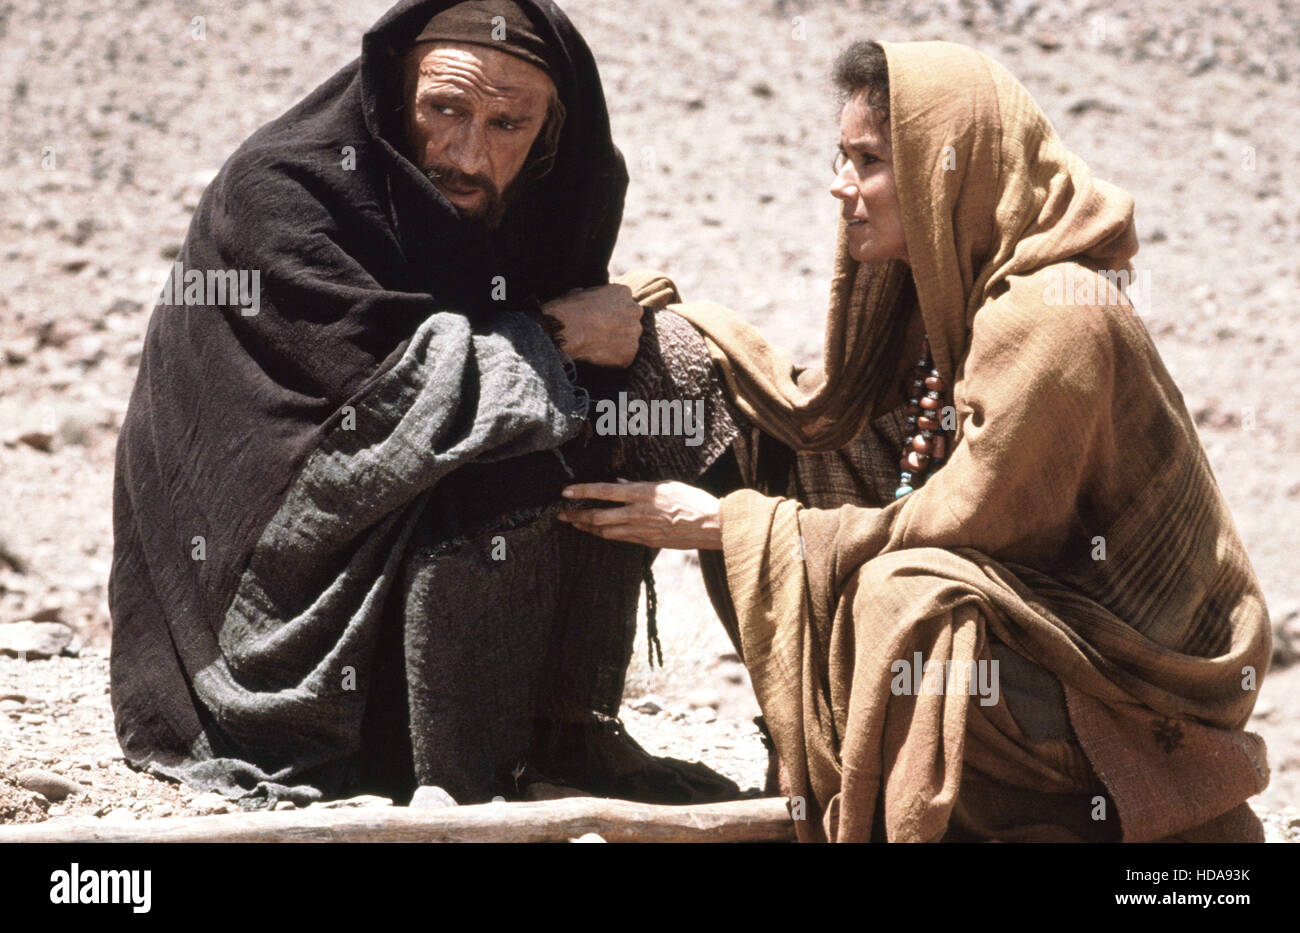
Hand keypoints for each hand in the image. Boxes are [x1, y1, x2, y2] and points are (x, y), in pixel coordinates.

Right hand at [541, 284, 642, 367]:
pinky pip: (624, 357)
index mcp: (623, 292)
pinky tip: (598, 356)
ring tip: (598, 346)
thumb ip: (593, 296)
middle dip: (620, 328)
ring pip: (629, 340)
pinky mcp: (630, 352)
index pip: (624, 304)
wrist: (567, 330)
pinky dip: (614, 360)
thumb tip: (585, 297)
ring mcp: (634, 332)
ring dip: (618, 344)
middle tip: (602, 335)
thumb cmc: (568, 310)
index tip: (602, 320)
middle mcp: (634, 310)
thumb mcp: (579, 293)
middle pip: (631, 321)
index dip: (613, 314)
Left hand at [556, 480, 722, 549]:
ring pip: (605, 531)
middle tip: (561, 514)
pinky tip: (596, 532)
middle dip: (577, 515)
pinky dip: (604, 534)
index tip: (565, 492)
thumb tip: (621, 483)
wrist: (711, 526)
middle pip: (599, 516)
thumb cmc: (692, 501)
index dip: (583, 491)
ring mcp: (641, 530)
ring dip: (587, 528)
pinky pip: (619, 538)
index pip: (606, 491)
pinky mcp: (646, 542)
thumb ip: (641, 486)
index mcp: (644, 493)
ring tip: (574, 523)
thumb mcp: (667, 486)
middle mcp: (639, 512)